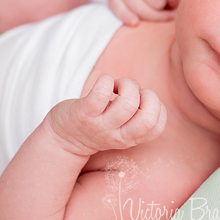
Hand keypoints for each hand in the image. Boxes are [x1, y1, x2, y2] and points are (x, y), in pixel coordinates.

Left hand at [46, 74, 166, 156]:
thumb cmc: (95, 124)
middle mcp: (118, 136)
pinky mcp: (84, 114)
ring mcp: (100, 125)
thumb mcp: (119, 127)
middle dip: (149, 96)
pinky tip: (103, 82)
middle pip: (148, 118)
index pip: (157, 127)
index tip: (142, 101)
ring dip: (127, 85)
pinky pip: (101, 93)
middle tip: (132, 93)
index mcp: (130, 138)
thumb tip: (140, 88)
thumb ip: (134, 113)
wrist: (61, 139)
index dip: (157, 108)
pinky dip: (106, 80)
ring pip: (128, 103)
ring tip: (117, 86)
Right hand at [104, 0, 183, 25]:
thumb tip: (185, 6)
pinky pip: (119, 10)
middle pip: (156, 2)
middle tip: (164, 7)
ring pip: (139, 9)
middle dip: (163, 8)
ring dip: (152, 17)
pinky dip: (126, 18)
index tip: (173, 0)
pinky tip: (135, 23)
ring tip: (157, 15)